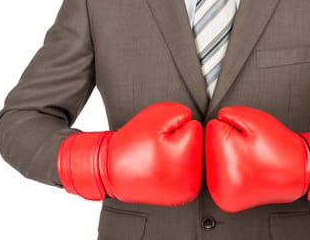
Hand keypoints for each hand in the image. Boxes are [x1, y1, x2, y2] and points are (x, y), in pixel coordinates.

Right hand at [57, 102, 202, 205]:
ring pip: (195, 157)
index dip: (175, 126)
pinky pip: (189, 170)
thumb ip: (184, 113)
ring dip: (180, 153)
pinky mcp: (183, 196)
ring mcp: (188, 192)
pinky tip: (162, 167)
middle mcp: (192, 181)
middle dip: (180, 140)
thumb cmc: (132, 143)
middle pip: (199, 144)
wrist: (110, 170)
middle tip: (157, 148)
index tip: (157, 137)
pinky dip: (178, 165)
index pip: (196, 128)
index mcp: (188, 159)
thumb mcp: (157, 115)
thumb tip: (198, 124)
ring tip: (158, 158)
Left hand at [205, 106, 309, 211]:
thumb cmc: (279, 146)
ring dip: (228, 155)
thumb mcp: (255, 120)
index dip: (233, 127)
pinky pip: (217, 173)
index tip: (250, 138)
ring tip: (250, 160)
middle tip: (252, 150)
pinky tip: (246, 169)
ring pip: (212, 159)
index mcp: (225, 163)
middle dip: (228, 141)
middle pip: (209, 146)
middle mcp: (220, 185)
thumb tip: (212, 121)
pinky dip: (229, 168)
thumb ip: (227, 114)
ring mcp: (222, 195)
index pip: (212, 129)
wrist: (301, 172)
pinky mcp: (226, 200)